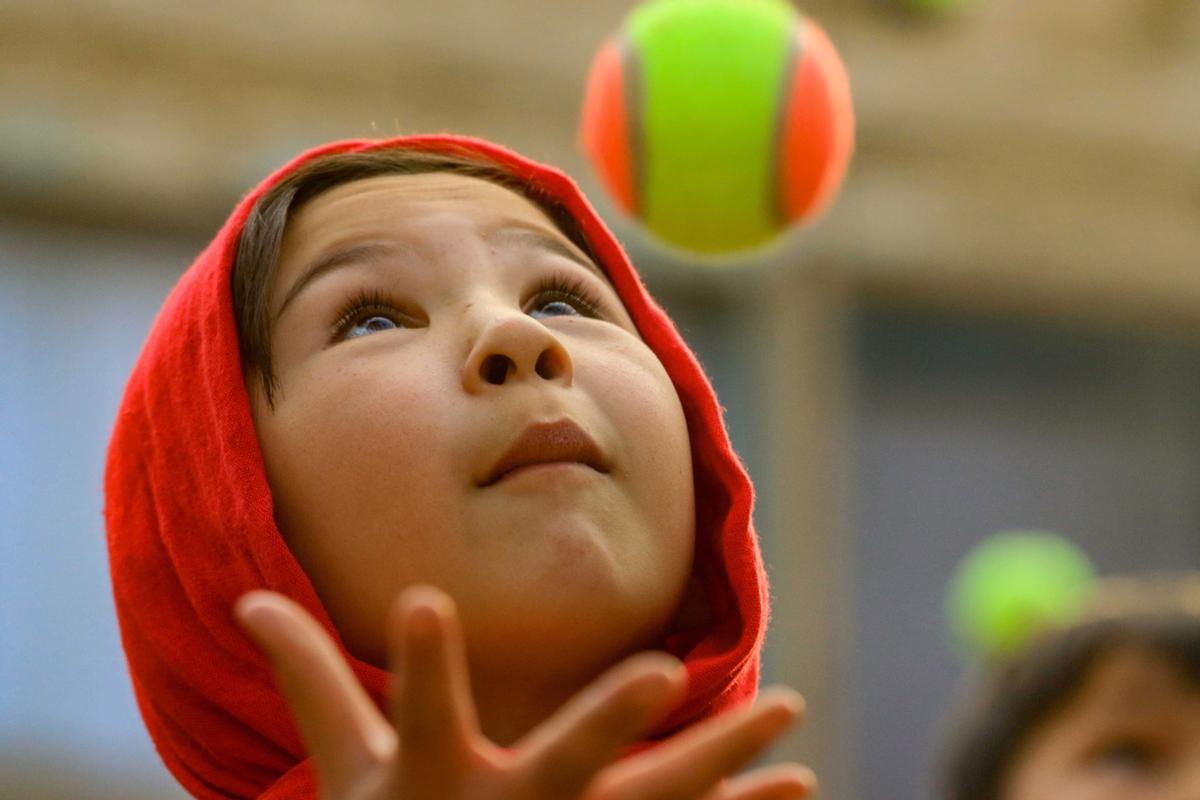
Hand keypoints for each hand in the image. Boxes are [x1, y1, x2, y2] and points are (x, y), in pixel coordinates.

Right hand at [236, 586, 814, 799]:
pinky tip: (792, 786)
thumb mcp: (346, 768)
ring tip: (785, 714)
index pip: (418, 710)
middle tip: (662, 670)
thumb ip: (312, 681)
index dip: (421, 662)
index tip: (423, 597)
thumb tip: (248, 602)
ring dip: (720, 758)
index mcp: (434, 779)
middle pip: (561, 764)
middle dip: (607, 720)